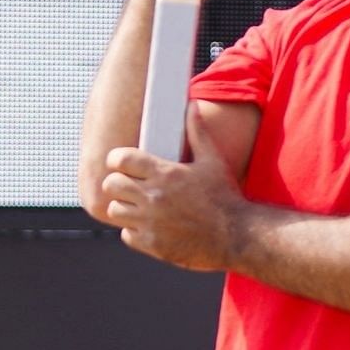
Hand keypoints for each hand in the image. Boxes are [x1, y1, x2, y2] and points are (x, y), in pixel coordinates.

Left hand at [96, 132, 246, 271]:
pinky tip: (149, 225)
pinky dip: (134, 230)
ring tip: (138, 205)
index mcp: (165, 173)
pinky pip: (126, 234)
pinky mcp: (152, 244)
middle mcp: (154, 197)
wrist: (237, 236)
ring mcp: (151, 222)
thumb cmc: (225, 197)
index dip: (118, 159)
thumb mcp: (213, 160)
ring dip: (124, 207)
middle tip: (130, 185)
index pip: (120, 159)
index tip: (123, 164)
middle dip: (118, 183)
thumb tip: (192, 105)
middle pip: (112, 184)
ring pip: (115, 210)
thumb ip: (197, 132)